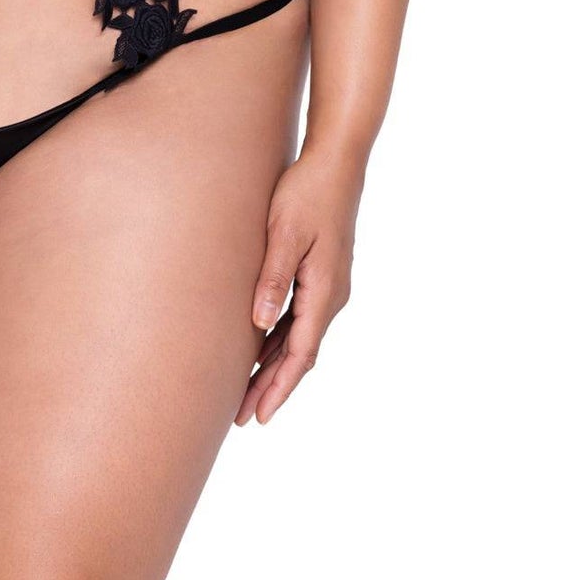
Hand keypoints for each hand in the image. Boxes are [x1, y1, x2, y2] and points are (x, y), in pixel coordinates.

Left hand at [235, 147, 360, 425]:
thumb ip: (273, 278)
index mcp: (324, 291)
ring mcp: (329, 285)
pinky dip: (281, 340)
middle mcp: (331, 296)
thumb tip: (260, 326)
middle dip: (272, 386)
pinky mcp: (322, 273)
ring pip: (300, 338)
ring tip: (247, 393)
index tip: (258, 416)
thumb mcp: (284, 233)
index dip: (278, 387)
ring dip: (275, 366)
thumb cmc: (307, 192)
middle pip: (300, 354)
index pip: (301, 354)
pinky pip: (300, 318)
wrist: (337, 162)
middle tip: (242, 417)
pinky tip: (261, 347)